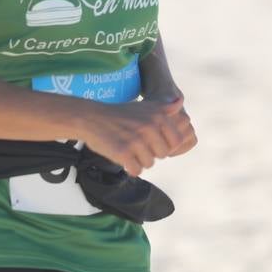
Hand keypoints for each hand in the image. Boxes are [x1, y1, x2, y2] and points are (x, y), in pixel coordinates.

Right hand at [76, 94, 197, 177]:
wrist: (91, 118)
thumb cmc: (120, 114)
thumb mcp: (144, 106)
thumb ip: (164, 108)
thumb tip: (180, 101)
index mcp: (157, 116)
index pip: (176, 142)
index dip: (164, 144)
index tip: (151, 140)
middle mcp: (149, 127)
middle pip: (163, 154)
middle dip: (152, 153)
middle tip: (136, 144)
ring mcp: (136, 140)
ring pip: (150, 163)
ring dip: (139, 160)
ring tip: (128, 149)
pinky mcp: (123, 152)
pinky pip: (136, 170)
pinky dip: (130, 168)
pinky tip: (123, 158)